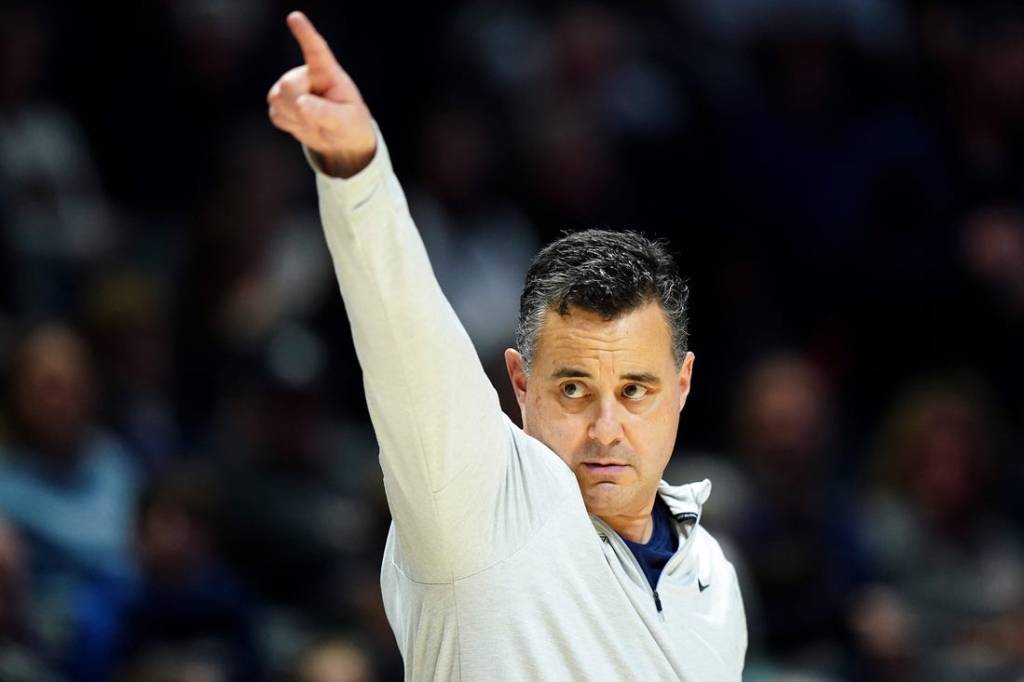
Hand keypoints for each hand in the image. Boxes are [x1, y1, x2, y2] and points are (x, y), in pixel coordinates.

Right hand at [267, 12, 376, 177]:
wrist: (341, 140)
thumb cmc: (350, 124)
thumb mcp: (345, 121)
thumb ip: (325, 112)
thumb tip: (301, 103)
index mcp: (328, 73)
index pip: (316, 50)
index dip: (305, 33)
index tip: (294, 17)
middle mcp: (306, 75)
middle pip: (288, 86)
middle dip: (299, 107)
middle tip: (319, 120)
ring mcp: (290, 87)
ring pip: (277, 99)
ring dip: (295, 118)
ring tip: (314, 121)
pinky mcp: (280, 101)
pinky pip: (275, 114)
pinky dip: (289, 124)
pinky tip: (303, 123)